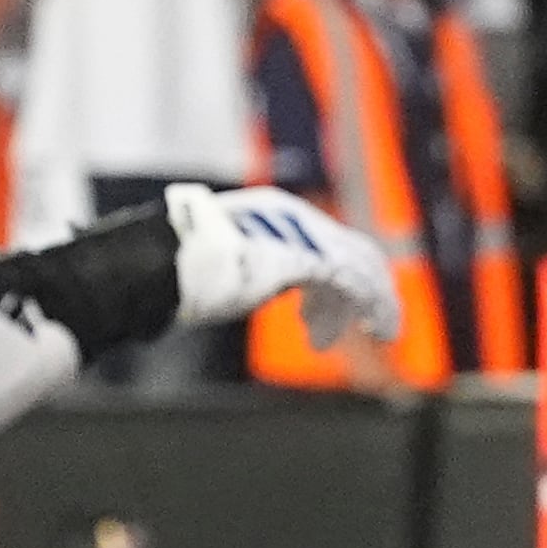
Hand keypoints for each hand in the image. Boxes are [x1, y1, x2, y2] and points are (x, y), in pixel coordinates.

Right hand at [163, 185, 399, 346]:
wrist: (166, 264)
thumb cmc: (182, 272)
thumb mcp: (231, 266)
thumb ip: (258, 272)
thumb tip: (270, 288)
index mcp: (273, 215)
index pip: (321, 242)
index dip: (332, 282)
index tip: (322, 319)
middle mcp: (293, 218)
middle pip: (349, 250)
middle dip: (366, 290)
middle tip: (369, 326)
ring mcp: (302, 234)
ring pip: (360, 265)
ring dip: (377, 301)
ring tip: (380, 331)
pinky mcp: (307, 257)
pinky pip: (354, 281)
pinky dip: (372, 304)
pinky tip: (376, 327)